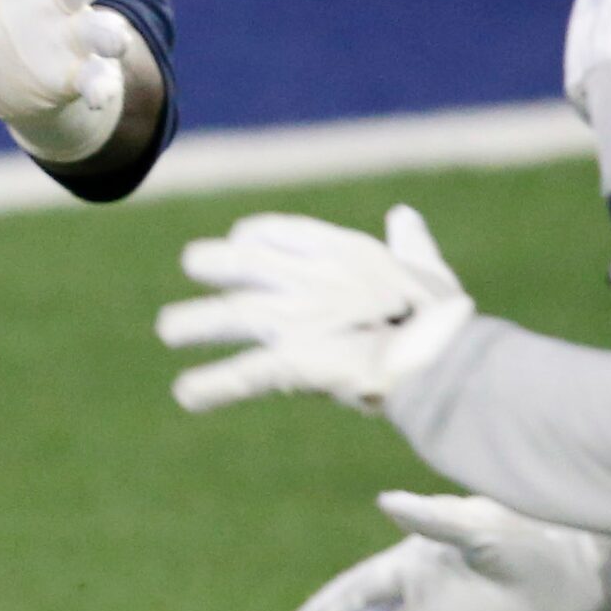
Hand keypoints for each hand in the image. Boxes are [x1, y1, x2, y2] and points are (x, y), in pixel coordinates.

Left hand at [156, 204, 474, 411]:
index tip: (241, 242)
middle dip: (214, 262)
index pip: (279, 232)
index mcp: (341, 253)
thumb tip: (404, 215)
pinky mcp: (293, 360)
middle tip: (193, 264)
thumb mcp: (426, 273)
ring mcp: (297, 319)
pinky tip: (185, 394)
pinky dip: (213, 386)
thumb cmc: (442, 322)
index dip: (254, 236)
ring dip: (195, 322)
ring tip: (168, 329)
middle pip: (242, 263)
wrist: (441, 360)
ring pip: (230, 315)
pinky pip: (243, 374)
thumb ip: (410, 245)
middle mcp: (309, 279)